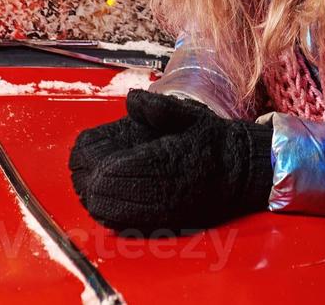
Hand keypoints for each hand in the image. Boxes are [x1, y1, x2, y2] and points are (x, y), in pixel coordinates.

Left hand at [73, 90, 273, 232]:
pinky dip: (108, 213)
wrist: (242, 172)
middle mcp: (163, 191)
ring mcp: (163, 211)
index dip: (92, 162)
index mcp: (165, 161)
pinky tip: (104, 200)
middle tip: (81, 165)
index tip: (83, 150)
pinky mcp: (165, 224)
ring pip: (111, 213)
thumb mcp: (189, 114)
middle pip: (105, 194)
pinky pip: (126, 225)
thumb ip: (158, 108)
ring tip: (89, 180)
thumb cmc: (212, 141)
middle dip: (88, 179)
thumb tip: (132, 99)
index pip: (112, 170)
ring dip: (95, 197)